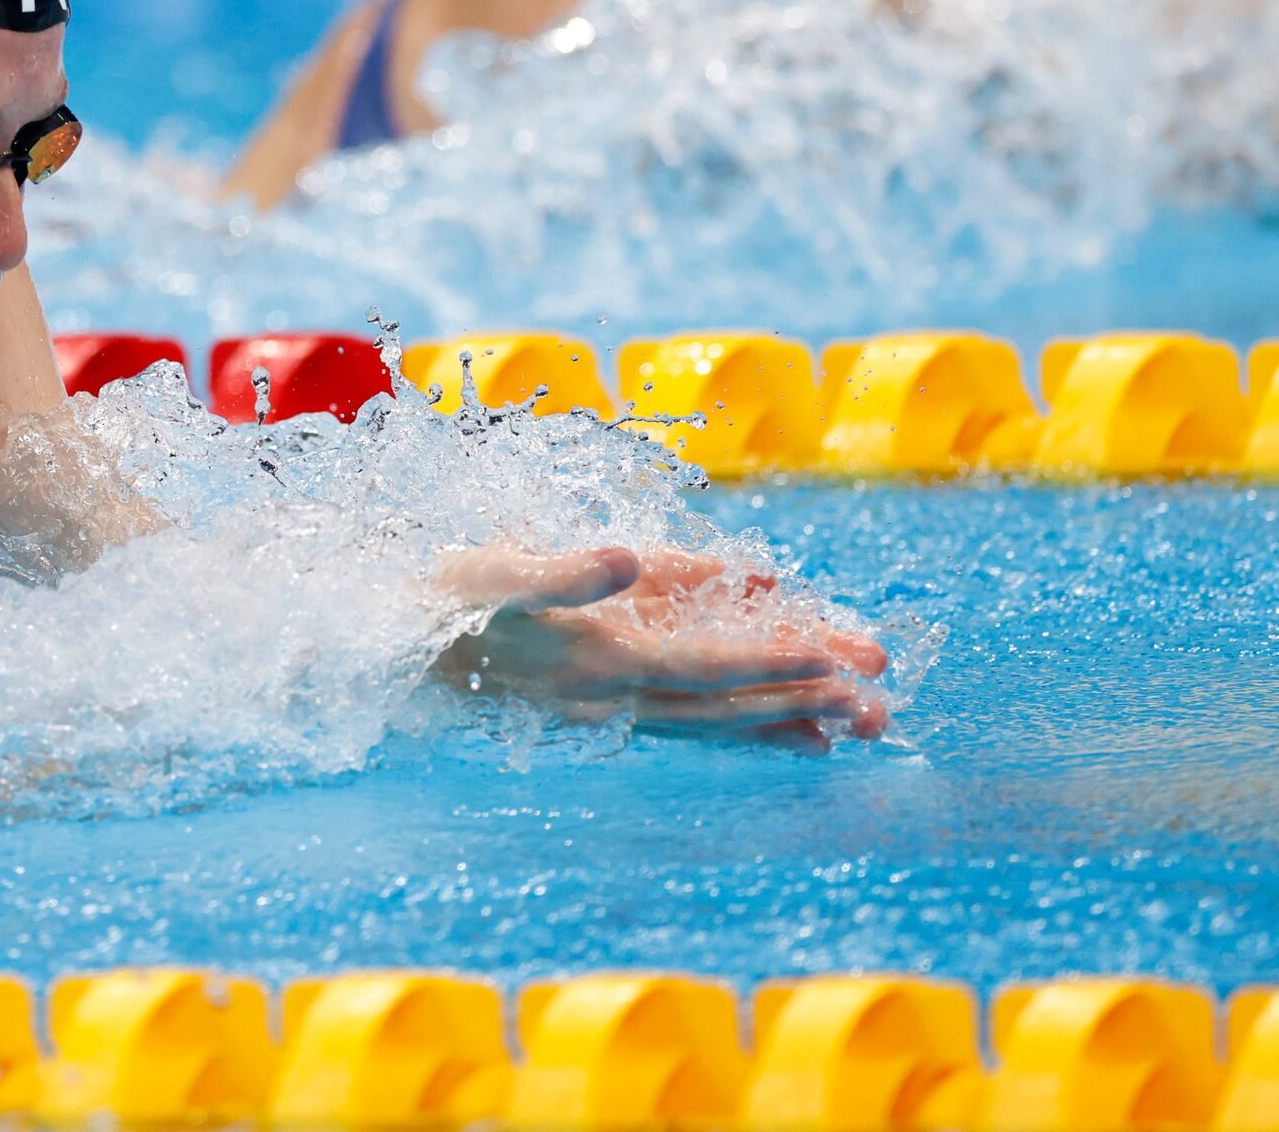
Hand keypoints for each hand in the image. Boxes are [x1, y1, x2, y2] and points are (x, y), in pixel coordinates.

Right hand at [433, 542, 889, 751]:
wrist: (394, 643)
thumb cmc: (442, 602)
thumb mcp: (492, 572)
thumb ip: (562, 572)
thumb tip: (627, 559)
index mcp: (598, 663)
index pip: (705, 667)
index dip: (771, 663)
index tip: (836, 663)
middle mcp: (618, 691)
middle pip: (729, 703)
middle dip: (806, 699)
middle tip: (885, 703)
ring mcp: (618, 690)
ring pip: (719, 711)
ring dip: (791, 712)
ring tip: (864, 720)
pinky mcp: (612, 676)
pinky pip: (691, 695)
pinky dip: (744, 697)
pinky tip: (793, 705)